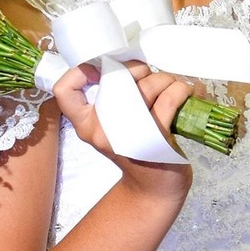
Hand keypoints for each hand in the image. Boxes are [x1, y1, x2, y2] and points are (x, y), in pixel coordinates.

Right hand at [53, 60, 193, 194]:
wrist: (154, 190)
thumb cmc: (134, 150)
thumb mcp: (111, 127)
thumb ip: (112, 100)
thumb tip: (130, 60)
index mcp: (86, 124)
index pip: (64, 92)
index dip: (78, 71)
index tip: (101, 68)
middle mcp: (101, 130)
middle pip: (115, 81)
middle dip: (137, 68)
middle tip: (148, 73)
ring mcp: (128, 135)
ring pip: (146, 87)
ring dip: (165, 79)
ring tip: (172, 84)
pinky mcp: (155, 138)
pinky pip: (168, 100)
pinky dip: (179, 89)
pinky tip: (185, 91)